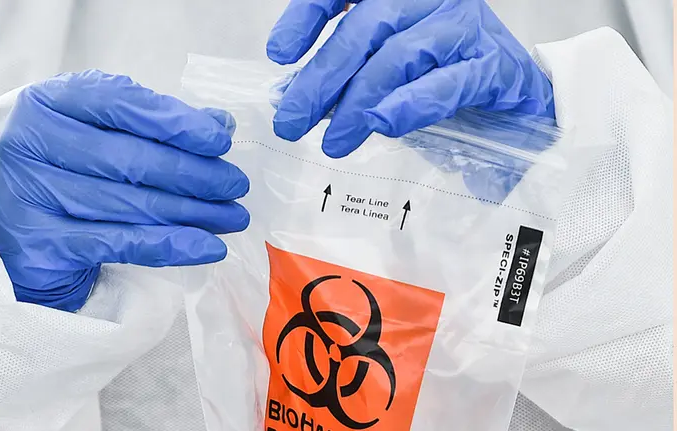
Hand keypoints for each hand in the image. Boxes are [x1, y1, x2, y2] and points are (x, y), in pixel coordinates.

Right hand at [0, 70, 249, 311]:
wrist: (13, 234)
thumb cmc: (66, 172)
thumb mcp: (101, 134)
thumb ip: (156, 124)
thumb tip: (220, 124)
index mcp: (48, 102)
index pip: (121, 104)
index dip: (177, 122)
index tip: (221, 140)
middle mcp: (31, 142)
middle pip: (132, 159)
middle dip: (196, 174)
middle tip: (236, 185)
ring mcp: (32, 194)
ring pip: (132, 203)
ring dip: (194, 213)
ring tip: (233, 217)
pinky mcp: (43, 243)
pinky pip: (123, 243)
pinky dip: (173, 245)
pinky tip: (209, 246)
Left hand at [266, 0, 554, 157]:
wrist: (519, 104)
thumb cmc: (445, 83)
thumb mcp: (387, 74)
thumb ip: (348, 76)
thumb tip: (296, 96)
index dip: (307, 16)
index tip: (280, 55)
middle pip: (365, 28)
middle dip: (322, 78)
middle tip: (293, 120)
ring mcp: (465, 26)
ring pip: (399, 54)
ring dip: (359, 100)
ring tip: (333, 140)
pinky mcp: (495, 64)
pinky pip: (447, 82)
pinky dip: (411, 104)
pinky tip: (382, 124)